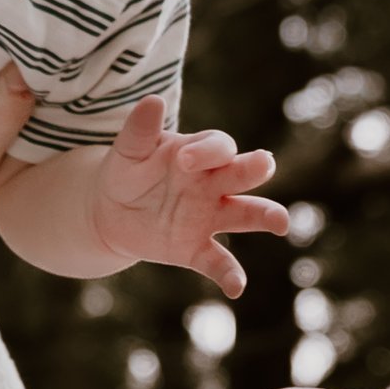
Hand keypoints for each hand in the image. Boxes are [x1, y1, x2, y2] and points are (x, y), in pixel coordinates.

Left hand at [86, 98, 284, 297]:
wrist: (108, 211)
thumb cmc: (126, 171)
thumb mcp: (127, 150)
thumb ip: (140, 130)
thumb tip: (153, 101)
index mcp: (200, 154)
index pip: (218, 146)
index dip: (208, 151)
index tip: (186, 161)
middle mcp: (213, 184)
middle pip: (244, 173)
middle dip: (255, 168)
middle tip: (264, 163)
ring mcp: (209, 217)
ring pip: (247, 214)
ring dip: (266, 216)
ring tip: (280, 222)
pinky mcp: (196, 249)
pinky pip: (219, 262)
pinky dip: (230, 275)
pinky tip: (236, 288)